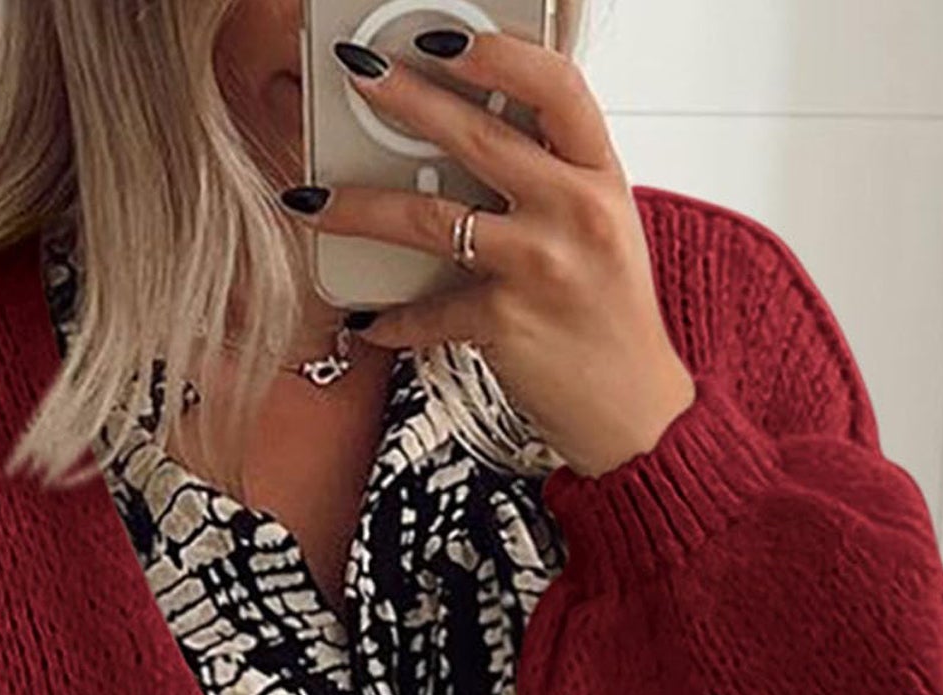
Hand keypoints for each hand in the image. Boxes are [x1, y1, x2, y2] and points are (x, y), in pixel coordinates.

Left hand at [281, 28, 696, 477]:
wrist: (632, 408)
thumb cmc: (609, 314)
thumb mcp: (602, 225)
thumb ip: (553, 176)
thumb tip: (477, 131)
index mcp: (601, 174)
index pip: (557, 86)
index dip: (498, 54)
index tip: (445, 38)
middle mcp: (575, 212)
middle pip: (477, 137)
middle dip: (404, 98)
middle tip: (356, 74)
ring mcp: (539, 266)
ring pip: (429, 218)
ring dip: (358, 207)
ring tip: (309, 199)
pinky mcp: (504, 323)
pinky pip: (428, 311)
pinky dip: (393, 320)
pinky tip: (369, 322)